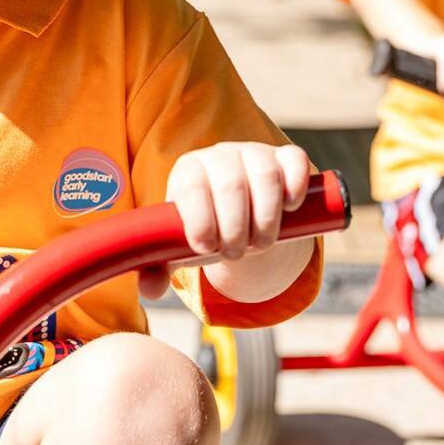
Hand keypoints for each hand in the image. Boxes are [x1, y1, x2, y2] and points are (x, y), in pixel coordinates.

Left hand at [165, 142, 311, 263]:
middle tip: (235, 253)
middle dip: (235, 227)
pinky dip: (295, 184)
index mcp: (188, 172)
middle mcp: (220, 157)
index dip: (199, 218)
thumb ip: (159, 269)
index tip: (205, 248)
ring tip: (261, 243)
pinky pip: (294, 160)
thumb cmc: (207, 228)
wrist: (240, 212)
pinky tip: (290, 209)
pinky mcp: (285, 158)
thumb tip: (149, 290)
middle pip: (230, 183)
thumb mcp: (181, 247)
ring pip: (265, 175)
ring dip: (267, 217)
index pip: (191, 186)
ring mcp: (254, 154)